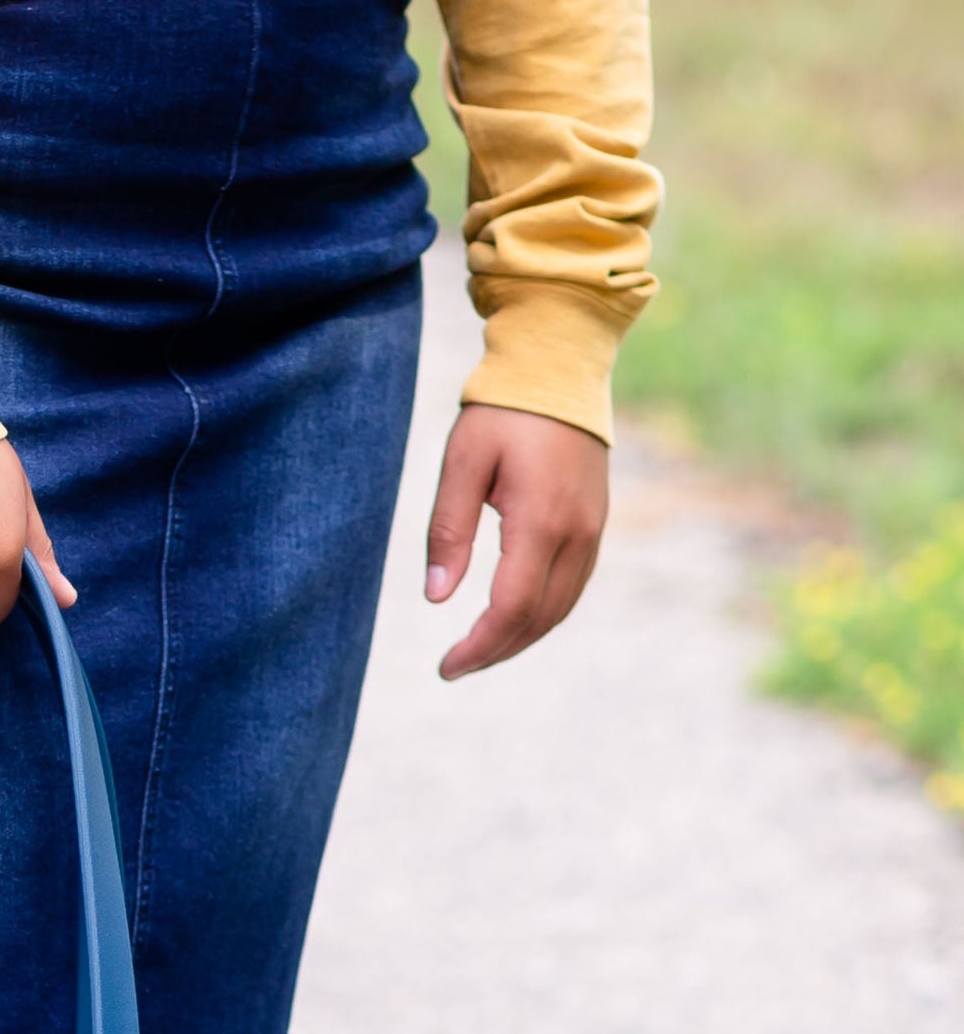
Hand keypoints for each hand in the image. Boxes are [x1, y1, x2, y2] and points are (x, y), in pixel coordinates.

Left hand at [426, 405, 608, 679]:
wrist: (559, 368)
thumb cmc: (502, 412)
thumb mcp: (462, 464)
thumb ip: (448, 531)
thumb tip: (437, 596)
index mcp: (541, 521)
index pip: (512, 608)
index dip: (479, 646)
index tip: (446, 666)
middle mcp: (576, 533)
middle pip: (539, 619)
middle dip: (496, 651)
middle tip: (455, 666)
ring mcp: (593, 530)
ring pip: (560, 609)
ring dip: (520, 638)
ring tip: (479, 651)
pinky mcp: (596, 525)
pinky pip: (572, 587)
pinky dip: (542, 615)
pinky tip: (512, 621)